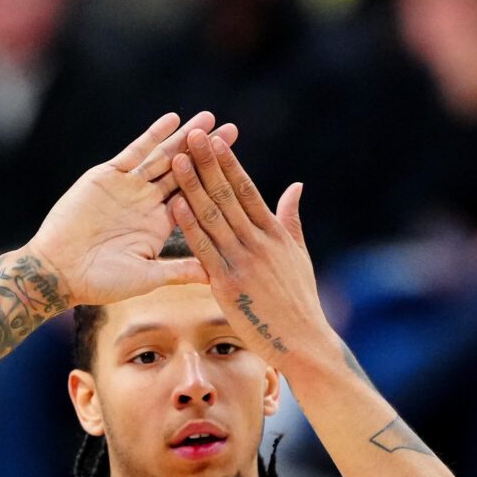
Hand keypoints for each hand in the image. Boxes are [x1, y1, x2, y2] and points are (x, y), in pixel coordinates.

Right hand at [24, 111, 234, 307]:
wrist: (58, 271)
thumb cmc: (100, 282)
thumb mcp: (145, 277)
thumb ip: (178, 272)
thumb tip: (214, 278)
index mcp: (160, 226)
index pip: (194, 198)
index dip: (215, 182)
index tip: (238, 166)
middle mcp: (147, 203)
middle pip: (184, 171)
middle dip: (207, 152)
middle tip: (233, 132)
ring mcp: (128, 188)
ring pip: (162, 156)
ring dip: (184, 137)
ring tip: (208, 119)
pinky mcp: (108, 177)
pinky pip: (134, 152)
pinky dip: (152, 136)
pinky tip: (172, 120)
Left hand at [166, 129, 330, 365]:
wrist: (302, 342)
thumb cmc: (300, 302)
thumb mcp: (299, 256)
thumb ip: (292, 220)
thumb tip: (295, 187)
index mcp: (275, 233)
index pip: (248, 190)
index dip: (230, 164)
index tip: (216, 140)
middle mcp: (259, 241)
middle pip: (228, 195)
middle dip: (208, 163)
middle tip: (192, 135)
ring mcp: (243, 261)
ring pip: (213, 215)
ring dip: (193, 185)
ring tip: (177, 159)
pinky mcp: (228, 283)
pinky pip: (204, 248)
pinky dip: (189, 224)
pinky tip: (174, 203)